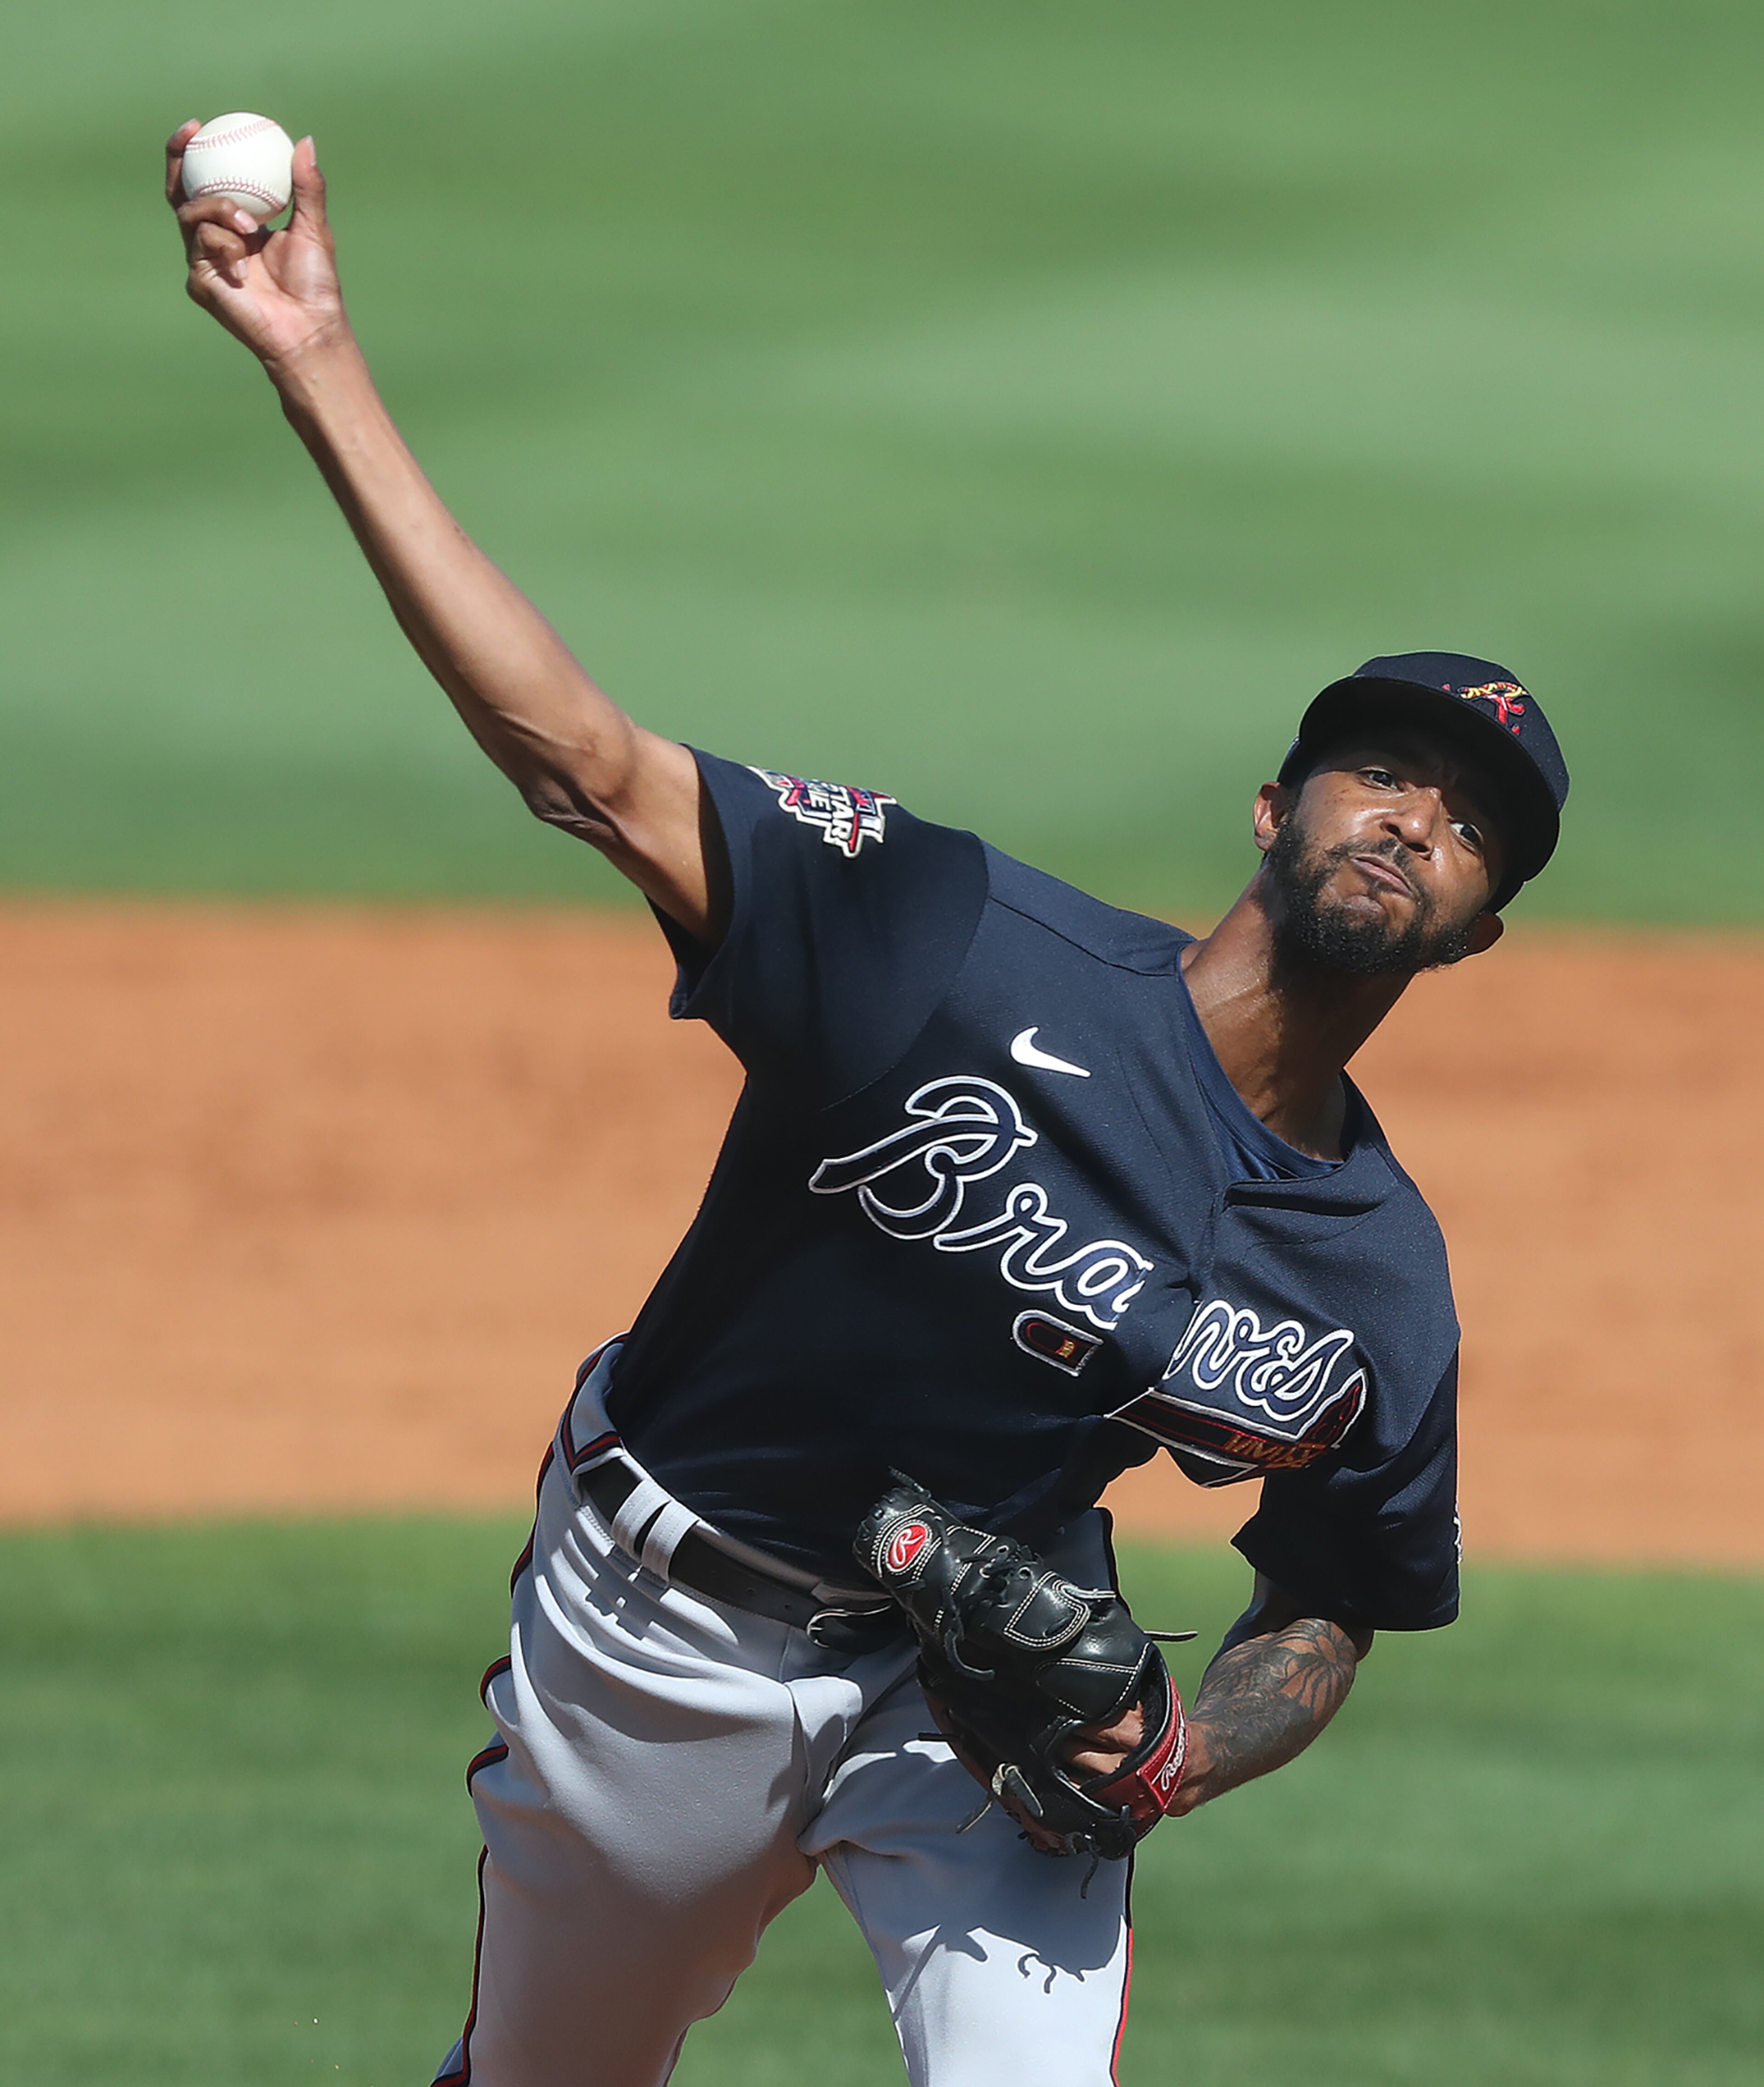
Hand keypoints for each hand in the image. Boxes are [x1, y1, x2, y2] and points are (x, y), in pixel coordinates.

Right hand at [165, 122, 349, 373]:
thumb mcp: (314, 227)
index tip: (197, 124)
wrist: (308, 327)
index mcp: (239, 225)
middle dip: (178, 160)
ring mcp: (204, 260)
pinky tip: (243, 264)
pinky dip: (223, 246)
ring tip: (247, 225)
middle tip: (190, 135)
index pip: (208, 182)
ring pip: (190, 214)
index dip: (195, 152)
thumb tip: (305, 142)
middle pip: (182, 192)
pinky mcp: (199, 281)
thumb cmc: (314, 285)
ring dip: (217, 208)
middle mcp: (216, 239)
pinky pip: (199, 245)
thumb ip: (308, 186)